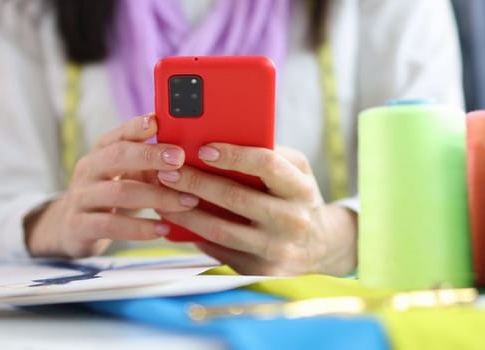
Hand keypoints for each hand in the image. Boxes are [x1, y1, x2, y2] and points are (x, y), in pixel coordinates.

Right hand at [25, 113, 200, 257]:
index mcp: (100, 152)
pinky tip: (162, 229)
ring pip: (119, 192)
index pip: (118, 133)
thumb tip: (186, 151)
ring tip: (186, 202)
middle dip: (150, 156)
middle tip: (180, 160)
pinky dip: (139, 228)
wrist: (71, 228)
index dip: (137, 127)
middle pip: (117, 156)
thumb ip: (148, 162)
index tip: (159, 123)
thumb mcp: (125, 174)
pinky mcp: (80, 226)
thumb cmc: (109, 195)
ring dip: (156, 196)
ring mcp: (81, 197)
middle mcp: (88, 170)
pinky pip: (111, 225)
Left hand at [156, 144, 356, 275]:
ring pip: (221, 230)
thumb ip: (269, 154)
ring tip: (162, 199)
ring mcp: (277, 249)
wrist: (322, 246)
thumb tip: (223, 137)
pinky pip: (221, 251)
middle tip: (167, 172)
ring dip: (186, 214)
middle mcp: (292, 220)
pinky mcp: (262, 271)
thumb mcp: (296, 172)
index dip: (233, 155)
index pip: (266, 165)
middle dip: (196, 182)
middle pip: (236, 198)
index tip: (203, 148)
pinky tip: (176, 223)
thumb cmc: (298, 198)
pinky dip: (195, 236)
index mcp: (300, 188)